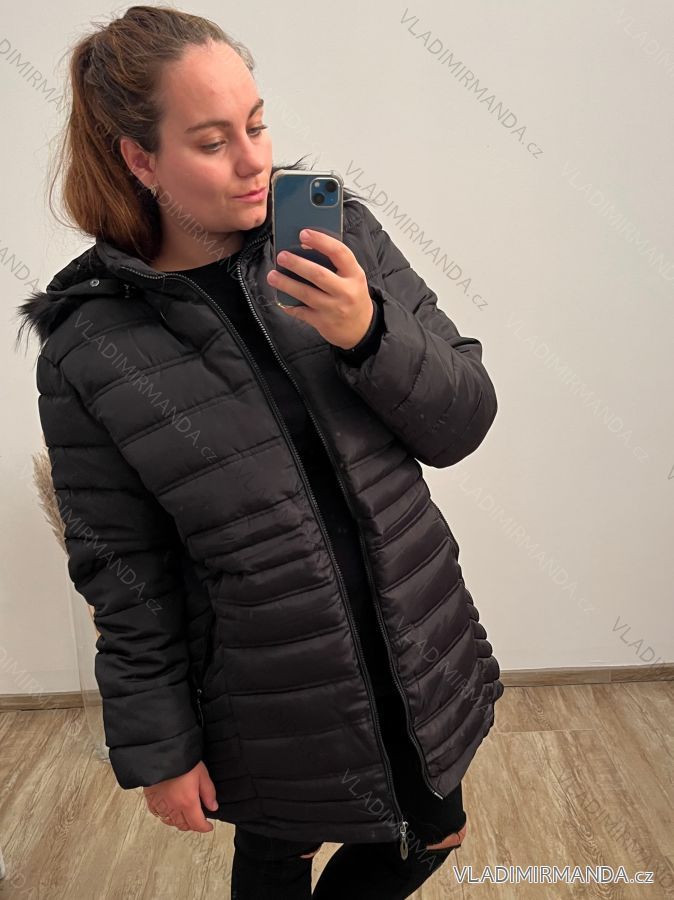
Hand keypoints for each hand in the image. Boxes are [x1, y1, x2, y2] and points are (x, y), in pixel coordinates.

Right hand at [143, 761, 217, 832]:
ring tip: (184, 815)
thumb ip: (208, 792)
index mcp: (187, 802)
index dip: (204, 827)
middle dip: (192, 825)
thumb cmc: (183, 760)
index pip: (197, 824)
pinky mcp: (150, 799)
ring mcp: (160, 804)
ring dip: (178, 821)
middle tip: (198, 819)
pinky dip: (164, 815)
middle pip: (183, 825)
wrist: (162, 753)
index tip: (208, 826)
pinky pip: (158, 814)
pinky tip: (168, 809)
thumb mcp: (202, 774)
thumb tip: (213, 807)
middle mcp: (173, 807)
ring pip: (170, 822)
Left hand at [267, 228, 374, 350]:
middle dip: (297, 264)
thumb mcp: (352, 278)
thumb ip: (335, 264)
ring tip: (272, 275)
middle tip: (281, 256)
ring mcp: (334, 309)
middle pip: (318, 274)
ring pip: (306, 294)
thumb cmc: (353, 296)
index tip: (303, 233)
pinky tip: (280, 298)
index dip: (321, 241)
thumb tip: (304, 248)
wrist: (362, 329)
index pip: (339, 253)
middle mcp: (346, 291)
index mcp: (355, 274)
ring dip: (286, 284)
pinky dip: (289, 306)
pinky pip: (301, 312)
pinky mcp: (323, 323)